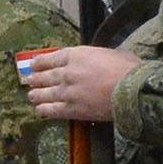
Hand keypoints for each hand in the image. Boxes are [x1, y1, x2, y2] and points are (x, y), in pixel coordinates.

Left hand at [23, 44, 140, 122]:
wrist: (132, 90)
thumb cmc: (128, 69)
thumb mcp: (111, 53)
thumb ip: (96, 57)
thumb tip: (97, 60)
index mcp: (77, 55)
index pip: (50, 58)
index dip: (39, 62)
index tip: (34, 64)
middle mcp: (67, 73)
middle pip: (44, 76)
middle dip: (35, 79)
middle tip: (30, 81)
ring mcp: (67, 92)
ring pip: (43, 94)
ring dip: (36, 95)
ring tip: (31, 96)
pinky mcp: (72, 110)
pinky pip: (51, 110)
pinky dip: (43, 110)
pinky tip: (39, 110)